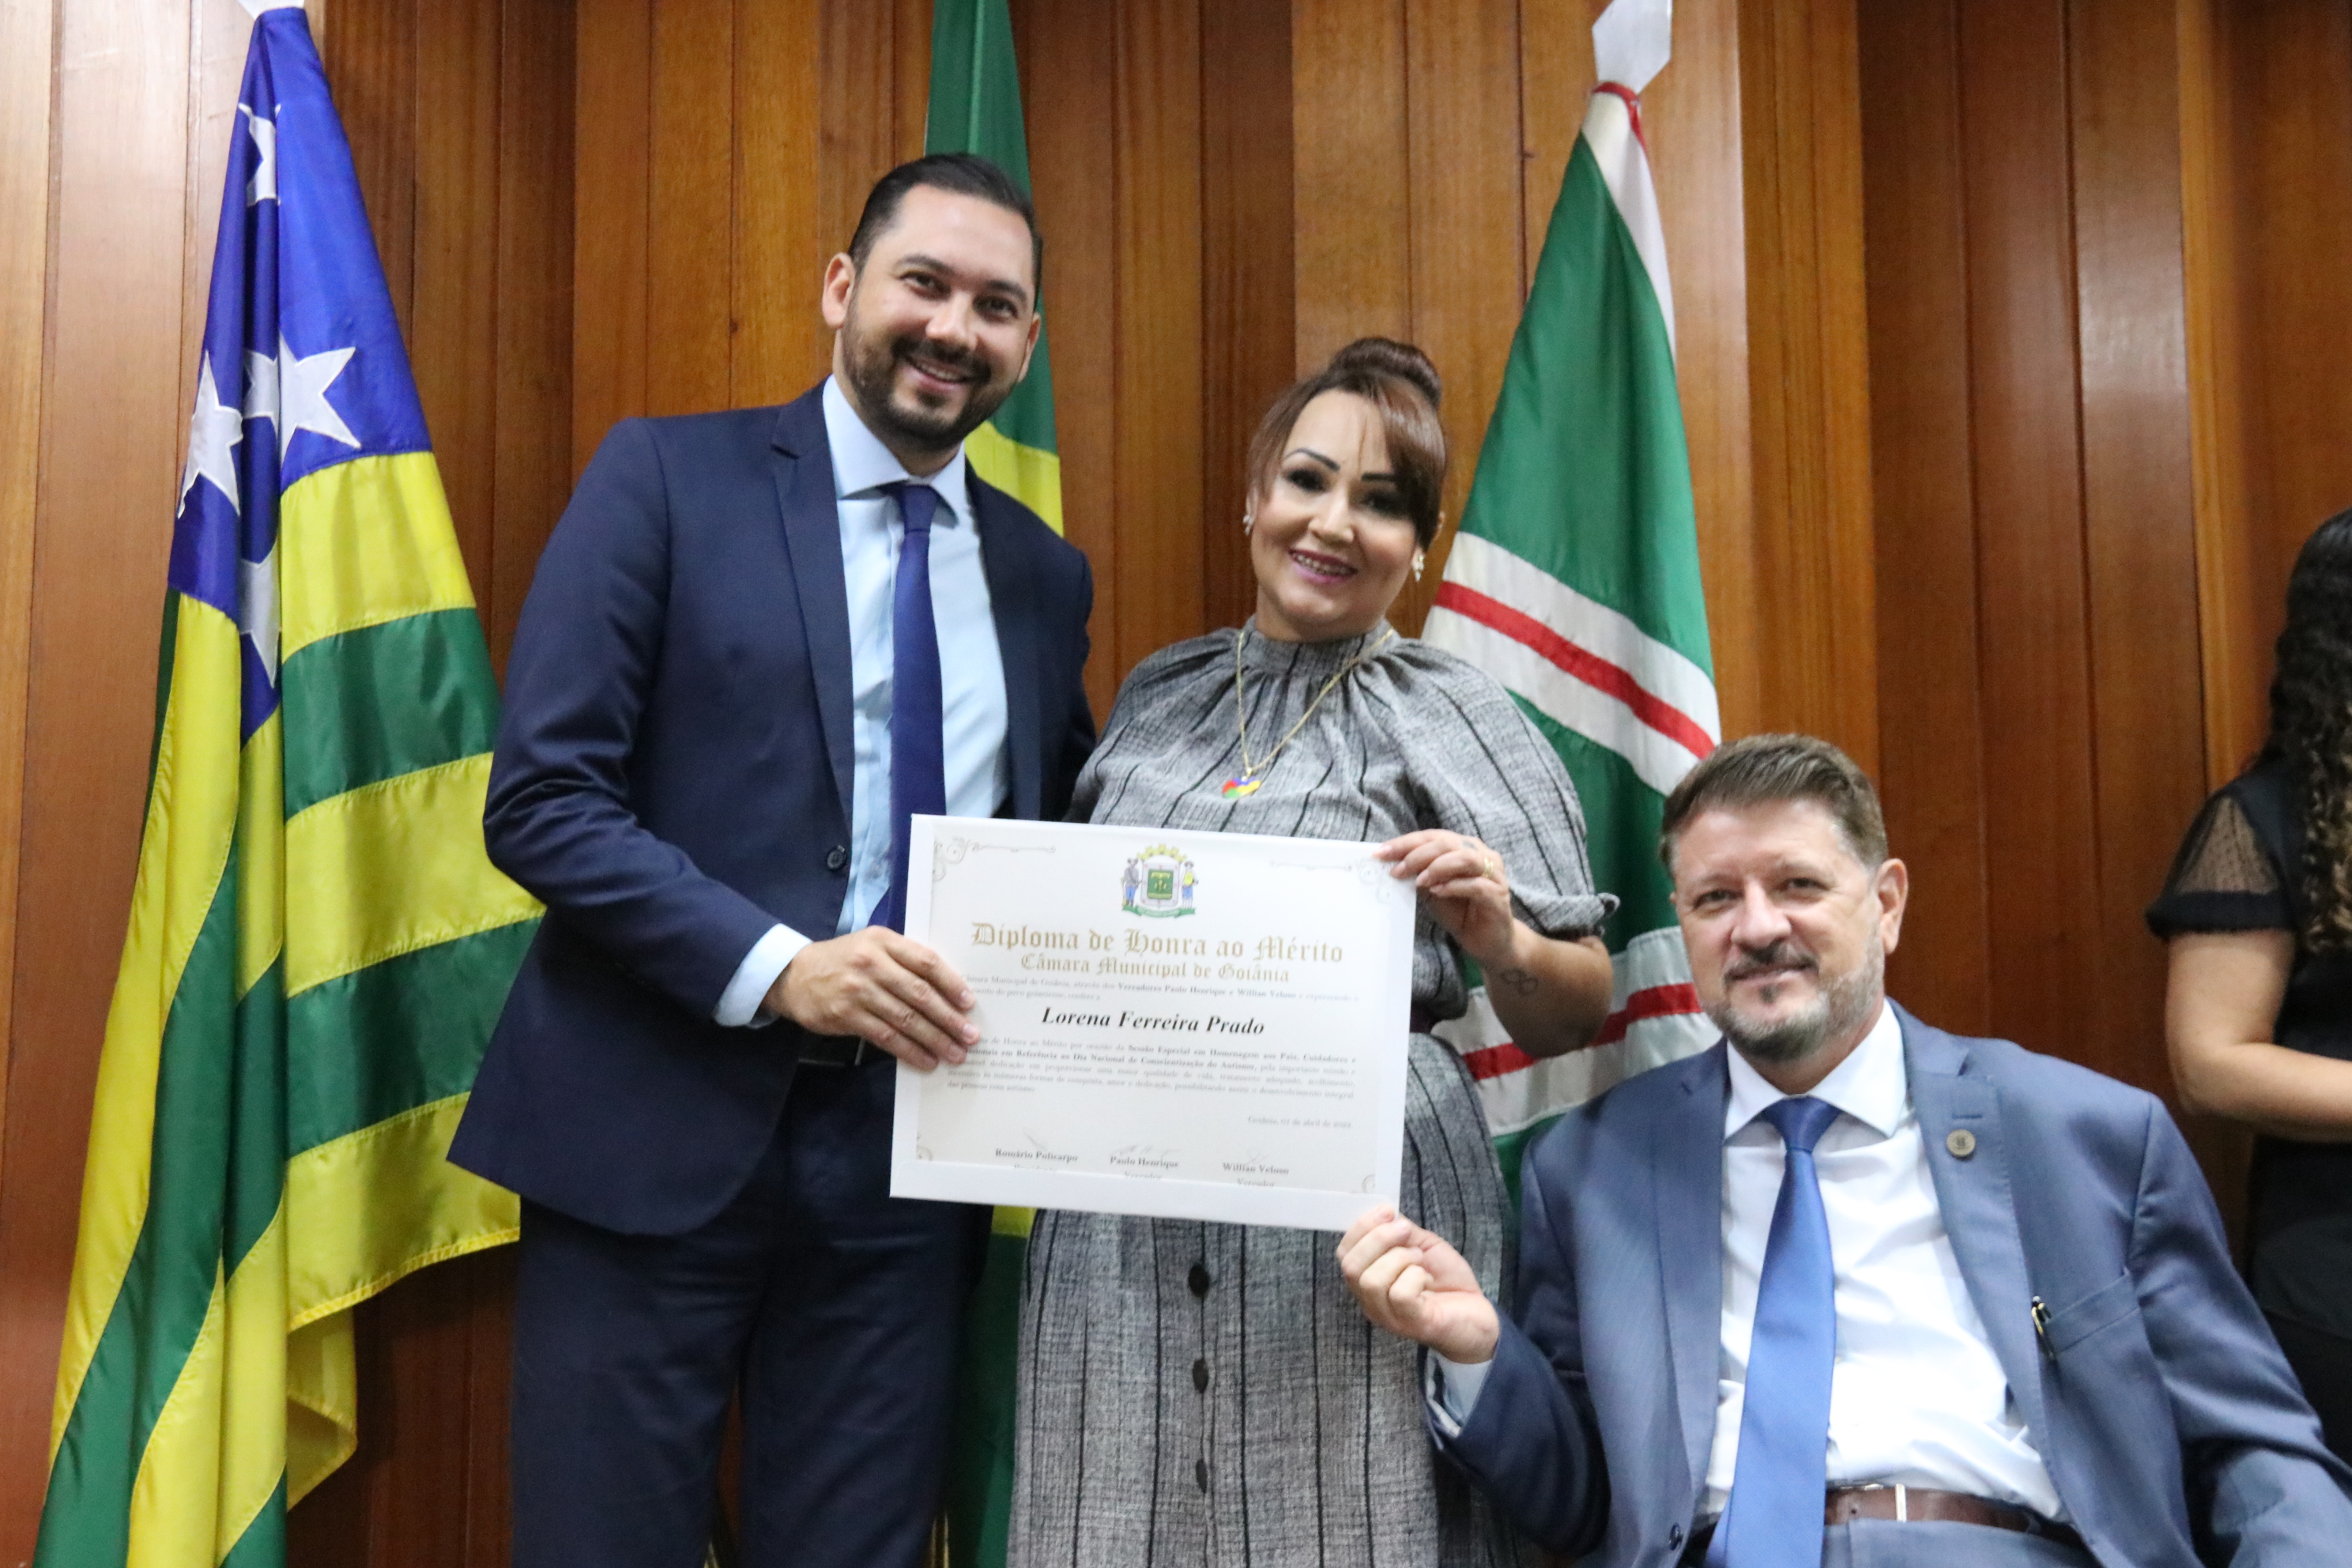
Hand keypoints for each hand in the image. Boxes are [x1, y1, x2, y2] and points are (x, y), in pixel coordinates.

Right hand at [766, 928, 977, 1069]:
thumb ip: (904, 961)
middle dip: (949, 1018)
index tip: (969, 1003)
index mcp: (884, 941)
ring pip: (905, 1019)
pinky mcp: (846, 1015)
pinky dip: (909, 1051)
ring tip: (954, 1054)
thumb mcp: (873, 947)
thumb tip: (947, 992)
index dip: (951, 983)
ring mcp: (857, 990)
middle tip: (970, 1036)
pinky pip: (885, 1037)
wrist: (794, 974)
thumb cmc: (845, 960)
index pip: (926, 961)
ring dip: (934, 1039)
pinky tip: (925, 1060)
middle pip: (919, 994)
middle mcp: (872, 963)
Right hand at [1336, 1204, 1499, 1363]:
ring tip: (1418, 1258)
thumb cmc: (1446, 1280)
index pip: (1344, 1254)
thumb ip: (1401, 1232)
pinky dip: (1415, 1276)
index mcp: (1368, 1280)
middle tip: (1406, 1230)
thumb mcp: (1422, 1245)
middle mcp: (1371, 1302)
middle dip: (1378, 1238)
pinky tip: (1427, 1278)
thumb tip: (1386, 1214)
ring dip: (1399, 1258)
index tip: (1386, 1210)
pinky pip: (1400, 1295)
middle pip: (1351, 1267)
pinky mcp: (1412, 1324)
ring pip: (1372, 1281)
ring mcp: (1389, 1316)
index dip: (1361, 1227)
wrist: (1477, 1312)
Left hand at [1376, 830, 1514, 965]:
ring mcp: (1493, 874)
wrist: (1486, 941)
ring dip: (1437, 867)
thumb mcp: (1432, 890)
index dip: (1406, 843)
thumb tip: (1391, 865)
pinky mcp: (1498, 895)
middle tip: (1397, 870)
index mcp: (1464, 847)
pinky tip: (1438, 892)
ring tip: (1419, 881)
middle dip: (1418, 854)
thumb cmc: (1460, 911)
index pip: (1433, 837)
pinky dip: (1454, 886)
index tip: (1381, 852)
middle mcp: (1481, 855)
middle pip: (1448, 843)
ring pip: (1465, 858)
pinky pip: (1476, 885)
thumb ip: (1418, 875)